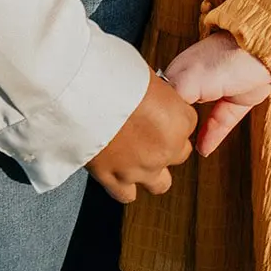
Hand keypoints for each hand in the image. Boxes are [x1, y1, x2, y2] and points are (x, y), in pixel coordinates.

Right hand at [85, 69, 196, 203]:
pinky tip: (117, 170)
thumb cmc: (112, 77)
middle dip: (166, 144)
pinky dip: (124, 185)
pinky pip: (127, 195)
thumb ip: (158, 93)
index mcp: (178, 121)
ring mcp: (140, 169)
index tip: (160, 111)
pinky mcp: (114, 180)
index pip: (189, 123)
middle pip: (179, 153)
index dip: (173, 116)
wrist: (81, 95)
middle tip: (148, 131)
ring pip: (160, 183)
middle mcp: (165, 149)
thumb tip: (154, 94)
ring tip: (138, 156)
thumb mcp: (147, 75)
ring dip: (152, 170)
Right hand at [164, 29, 270, 155]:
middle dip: (171, 124)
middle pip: (178, 108)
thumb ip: (171, 100)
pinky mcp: (237, 101)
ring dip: (190, 132)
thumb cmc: (223, 58)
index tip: (152, 134)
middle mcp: (195, 80)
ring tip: (181, 150)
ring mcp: (217, 90)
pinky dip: (211, 137)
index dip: (156, 114)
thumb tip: (162, 121)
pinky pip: (220, 124)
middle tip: (164, 147)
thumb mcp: (186, 79)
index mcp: (179, 70)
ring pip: (198, 118)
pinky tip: (203, 149)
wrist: (265, 53)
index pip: (161, 97)